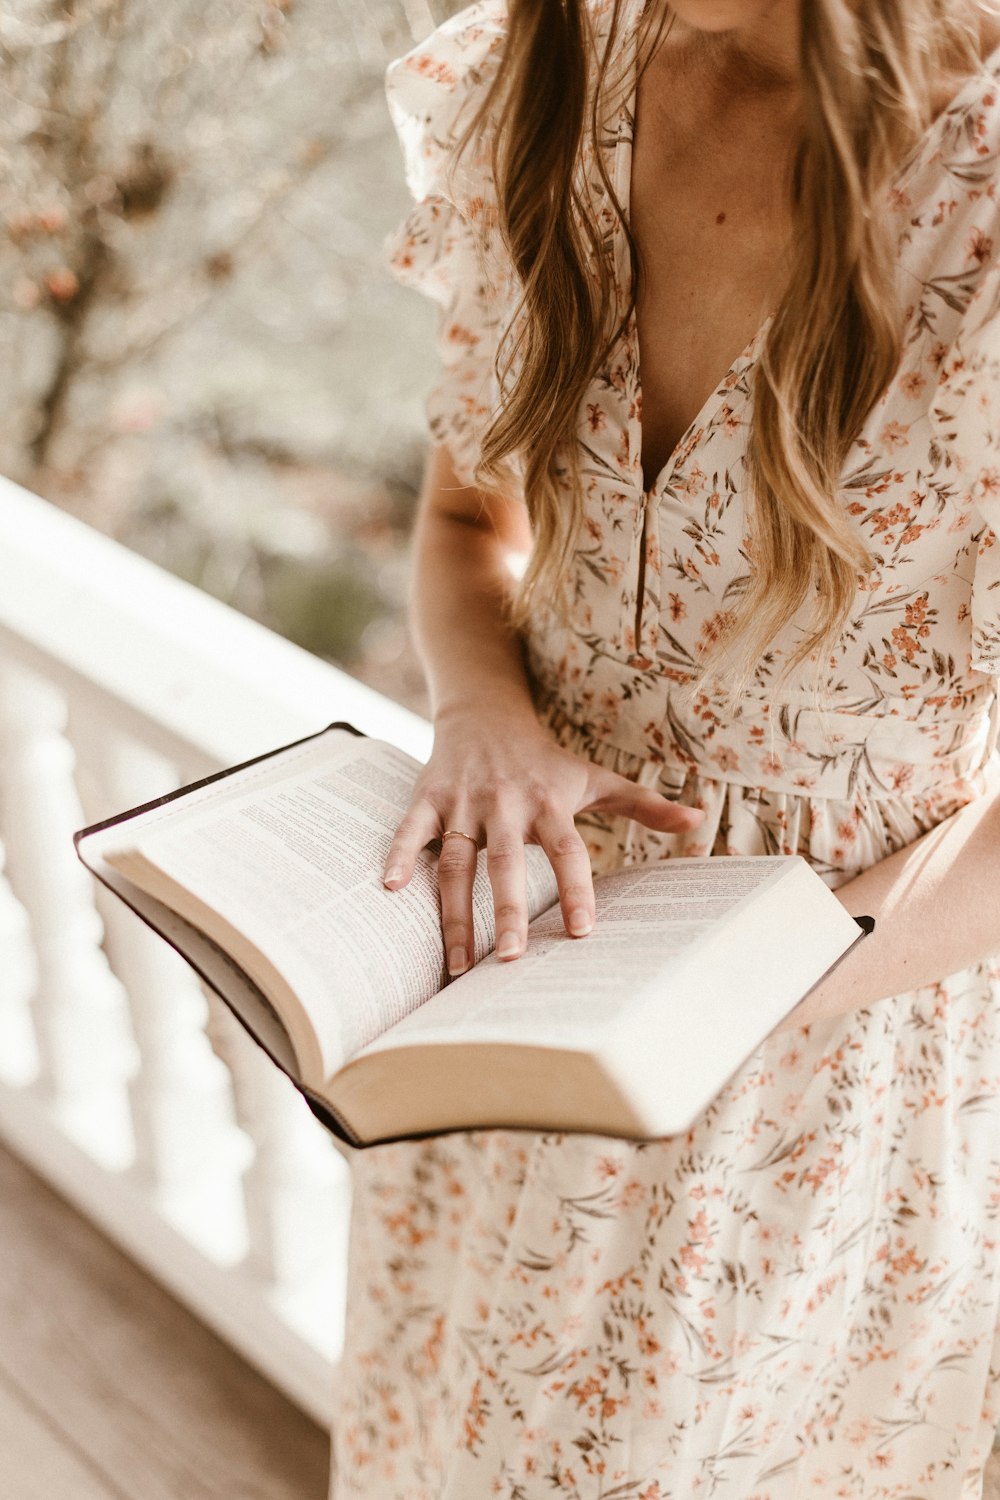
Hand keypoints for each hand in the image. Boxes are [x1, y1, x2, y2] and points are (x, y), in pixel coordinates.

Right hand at [382, 704, 703, 975]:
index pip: (568, 850)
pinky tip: (389, 891)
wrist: (486, 711)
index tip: (582, 932)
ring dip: (453, 911)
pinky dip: (398, 855)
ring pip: (455, 860)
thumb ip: (643, 804)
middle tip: (510, 961)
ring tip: (459, 963)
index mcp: (548, 803)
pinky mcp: (428, 797)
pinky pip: (410, 830)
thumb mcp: (594, 777)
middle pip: (505, 863)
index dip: (576, 888)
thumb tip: (697, 821)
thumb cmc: (545, 759)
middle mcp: (506, 804)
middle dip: (506, 911)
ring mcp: (463, 801)